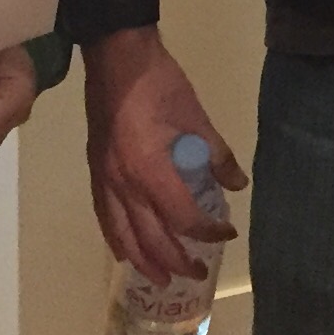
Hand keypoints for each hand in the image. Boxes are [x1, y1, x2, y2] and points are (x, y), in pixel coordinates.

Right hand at [85, 31, 244, 285]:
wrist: (116, 56)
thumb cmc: (160, 83)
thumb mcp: (197, 117)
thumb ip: (217, 156)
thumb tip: (237, 185)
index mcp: (151, 170)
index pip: (183, 218)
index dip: (208, 231)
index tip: (227, 230)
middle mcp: (124, 184)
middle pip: (151, 237)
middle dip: (177, 260)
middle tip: (199, 273)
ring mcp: (105, 179)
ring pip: (123, 236)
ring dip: (145, 261)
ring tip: (163, 279)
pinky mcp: (96, 171)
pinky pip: (104, 217)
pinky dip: (116, 240)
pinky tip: (126, 252)